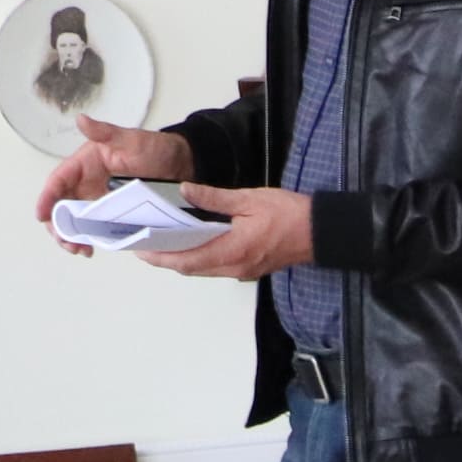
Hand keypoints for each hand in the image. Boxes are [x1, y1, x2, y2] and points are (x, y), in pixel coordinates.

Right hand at [36, 115, 193, 252]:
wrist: (183, 164)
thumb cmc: (156, 148)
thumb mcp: (130, 139)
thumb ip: (105, 132)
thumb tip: (81, 120)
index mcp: (86, 163)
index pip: (59, 181)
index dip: (47, 198)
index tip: (41, 216)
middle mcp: (88, 181)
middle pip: (62, 205)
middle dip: (59, 225)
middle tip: (67, 243)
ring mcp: (100, 198)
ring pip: (76, 218)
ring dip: (72, 235)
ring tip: (79, 250)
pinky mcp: (114, 211)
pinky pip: (95, 225)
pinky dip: (89, 237)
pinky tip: (91, 248)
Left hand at [144, 186, 316, 281]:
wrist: (321, 232)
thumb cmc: (289, 214)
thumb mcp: (249, 199)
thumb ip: (213, 197)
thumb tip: (185, 191)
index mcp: (232, 250)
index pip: (187, 259)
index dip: (161, 256)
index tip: (140, 249)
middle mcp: (234, 266)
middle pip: (191, 269)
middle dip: (165, 260)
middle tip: (143, 246)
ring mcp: (243, 270)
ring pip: (203, 270)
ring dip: (181, 260)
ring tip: (161, 245)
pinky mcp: (249, 268)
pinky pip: (216, 267)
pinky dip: (198, 258)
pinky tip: (190, 245)